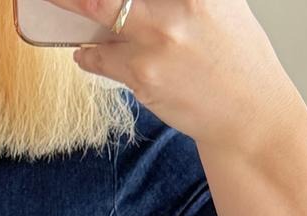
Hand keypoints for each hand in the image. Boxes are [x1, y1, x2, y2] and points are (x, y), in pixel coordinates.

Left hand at [60, 0, 301, 151]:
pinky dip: (87, 55)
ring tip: (57, 6)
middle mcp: (178, 5)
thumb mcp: (219, 5)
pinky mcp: (143, 74)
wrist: (248, 113)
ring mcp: (158, 38)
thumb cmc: (234, 58)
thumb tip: (135, 0)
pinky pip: (99, 58)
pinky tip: (84, 52)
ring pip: (97, 12)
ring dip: (71, 7)